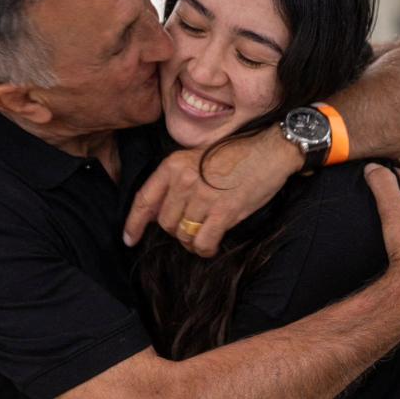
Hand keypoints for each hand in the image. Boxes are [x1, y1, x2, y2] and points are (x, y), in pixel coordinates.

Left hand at [123, 126, 302, 256]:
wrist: (270, 150)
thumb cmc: (236, 154)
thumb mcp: (197, 158)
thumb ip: (175, 181)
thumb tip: (156, 213)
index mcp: (174, 165)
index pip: (144, 199)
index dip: (133, 223)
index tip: (129, 239)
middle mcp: (184, 180)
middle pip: (165, 222)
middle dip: (175, 231)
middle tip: (192, 227)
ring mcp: (203, 197)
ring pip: (183, 234)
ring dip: (192, 241)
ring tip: (204, 235)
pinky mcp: (223, 211)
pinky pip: (203, 242)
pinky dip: (206, 249)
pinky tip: (212, 245)